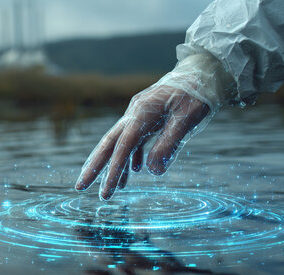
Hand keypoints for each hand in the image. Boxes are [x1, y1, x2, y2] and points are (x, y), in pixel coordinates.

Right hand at [75, 84, 208, 199]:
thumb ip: (169, 144)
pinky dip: (130, 157)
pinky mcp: (148, 117)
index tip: (104, 193)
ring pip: (120, 143)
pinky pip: (134, 140)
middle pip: (109, 144)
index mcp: (142, 113)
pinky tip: (133, 172)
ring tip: (107, 189)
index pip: (122, 147)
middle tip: (79, 187)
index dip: (112, 172)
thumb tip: (153, 172)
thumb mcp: (188, 119)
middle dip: (94, 167)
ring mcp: (140, 114)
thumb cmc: (197, 93)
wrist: (203, 71)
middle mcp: (135, 113)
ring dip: (112, 165)